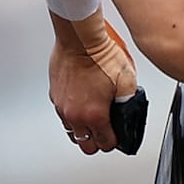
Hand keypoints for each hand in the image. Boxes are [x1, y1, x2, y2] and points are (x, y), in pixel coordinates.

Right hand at [49, 37, 137, 154]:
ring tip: (92, 117)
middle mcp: (74, 114)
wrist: (80, 39)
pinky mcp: (54, 96)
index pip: (104, 144)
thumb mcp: (128, 81)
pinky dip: (73, 115)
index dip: (114, 141)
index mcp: (94, 114)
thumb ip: (129, 102)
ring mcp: (62, 106)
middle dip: (97, 141)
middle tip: (105, 131)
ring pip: (72, 132)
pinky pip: (63, 115)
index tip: (116, 135)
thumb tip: (127, 112)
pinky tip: (82, 103)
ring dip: (83, 129)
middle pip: (85, 145)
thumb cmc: (101, 56)